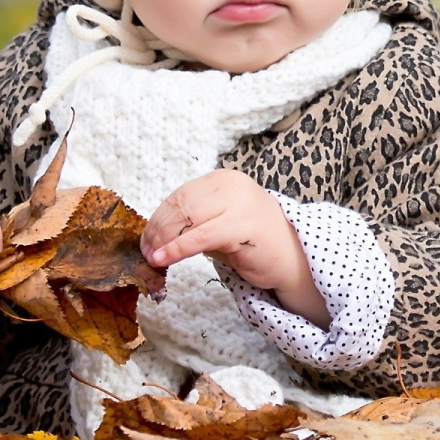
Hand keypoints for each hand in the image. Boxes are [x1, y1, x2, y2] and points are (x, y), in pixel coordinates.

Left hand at [143, 170, 327, 325]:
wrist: (294, 259)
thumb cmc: (254, 243)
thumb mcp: (219, 224)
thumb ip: (193, 221)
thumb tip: (155, 234)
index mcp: (224, 179)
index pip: (180, 195)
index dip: (157, 218)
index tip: (146, 239)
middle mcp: (232, 185)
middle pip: (180, 205)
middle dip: (157, 230)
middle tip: (145, 252)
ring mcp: (239, 203)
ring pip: (187, 218)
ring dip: (163, 240)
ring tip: (152, 258)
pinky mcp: (242, 225)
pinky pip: (199, 237)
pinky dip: (176, 249)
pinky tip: (162, 259)